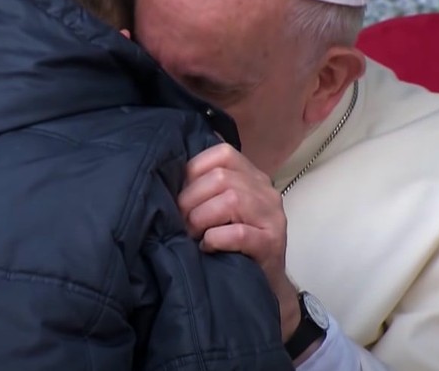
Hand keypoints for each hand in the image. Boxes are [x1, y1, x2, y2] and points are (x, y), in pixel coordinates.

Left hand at [178, 144, 300, 340]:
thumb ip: (205, 188)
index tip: (180, 193)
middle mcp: (265, 191)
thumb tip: (167, 178)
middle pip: (221, 178)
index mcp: (252, 176)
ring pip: (232, 200)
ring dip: (201, 218)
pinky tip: (207, 246)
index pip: (223, 154)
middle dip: (191, 200)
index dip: (193, 170)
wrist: (264, 283)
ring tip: (193, 234)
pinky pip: (239, 233)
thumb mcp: (221, 208)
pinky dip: (215, 239)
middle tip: (181, 221)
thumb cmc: (234, 243)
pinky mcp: (271, 244)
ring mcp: (271, 217)